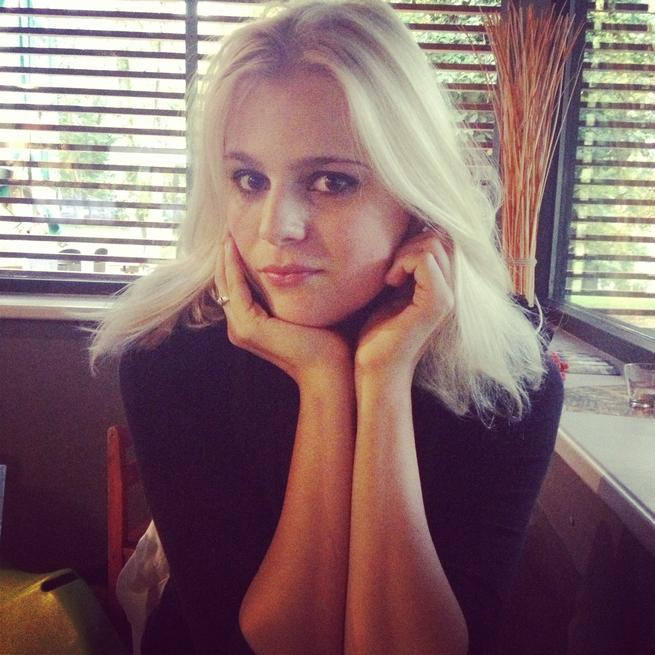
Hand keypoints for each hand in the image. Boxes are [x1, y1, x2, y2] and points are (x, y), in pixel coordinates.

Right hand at [215, 236, 350, 383]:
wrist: (330, 369)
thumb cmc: (327, 341)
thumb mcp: (304, 308)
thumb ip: (293, 291)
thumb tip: (300, 265)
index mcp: (251, 324)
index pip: (236, 285)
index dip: (234, 259)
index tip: (238, 234)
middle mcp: (239, 327)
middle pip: (225, 282)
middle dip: (226, 254)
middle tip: (228, 224)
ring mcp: (240, 329)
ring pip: (225, 283)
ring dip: (225, 256)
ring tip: (228, 230)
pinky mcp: (248, 327)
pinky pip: (235, 289)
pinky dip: (233, 267)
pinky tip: (234, 247)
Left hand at [355, 231, 453, 380]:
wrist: (375, 369)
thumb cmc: (378, 333)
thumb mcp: (394, 291)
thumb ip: (407, 268)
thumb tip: (406, 233)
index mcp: (445, 286)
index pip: (444, 239)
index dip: (415, 240)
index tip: (394, 264)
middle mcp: (453, 290)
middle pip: (442, 237)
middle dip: (410, 243)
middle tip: (391, 269)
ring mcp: (448, 297)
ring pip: (434, 244)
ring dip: (405, 252)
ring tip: (390, 276)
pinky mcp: (436, 304)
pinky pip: (426, 260)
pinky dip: (403, 262)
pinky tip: (390, 282)